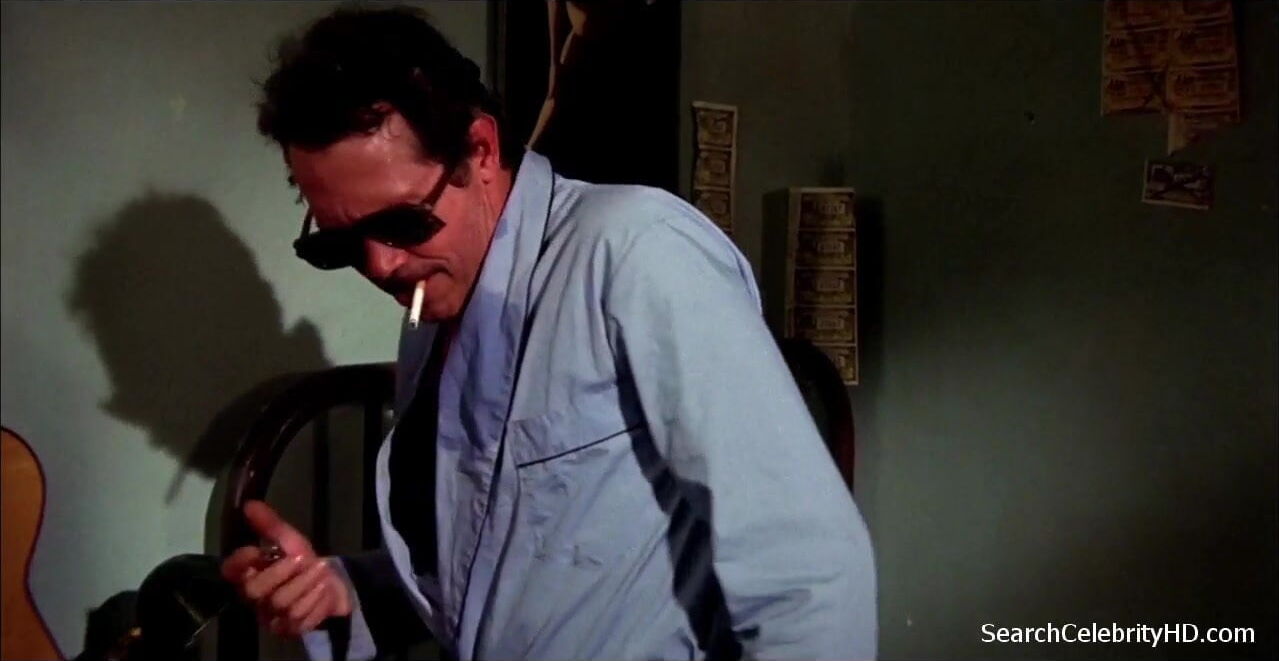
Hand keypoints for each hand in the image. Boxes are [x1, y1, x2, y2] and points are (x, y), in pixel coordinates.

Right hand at [220, 500, 352, 636]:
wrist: (331, 585)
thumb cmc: (303, 563)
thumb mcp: (289, 540)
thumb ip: (270, 525)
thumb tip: (249, 503)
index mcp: (249, 574)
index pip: (231, 570)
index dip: (240, 561)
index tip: (256, 549)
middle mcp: (254, 598)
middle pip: (254, 590)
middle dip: (280, 572)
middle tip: (302, 558)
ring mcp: (271, 616)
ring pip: (282, 602)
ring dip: (305, 583)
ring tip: (320, 569)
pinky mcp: (289, 629)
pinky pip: (299, 617)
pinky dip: (315, 600)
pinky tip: (322, 589)